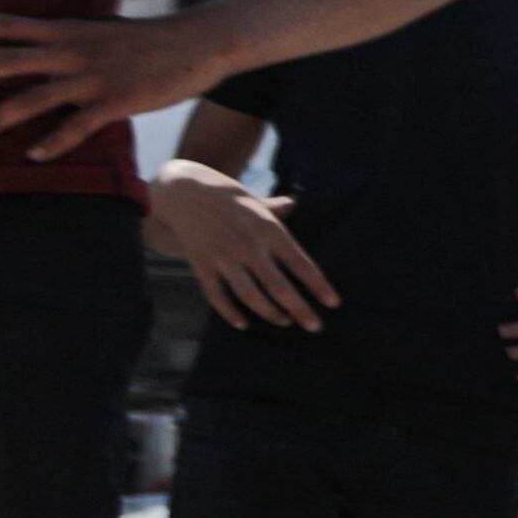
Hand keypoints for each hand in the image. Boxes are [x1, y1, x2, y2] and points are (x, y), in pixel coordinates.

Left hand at [0, 11, 226, 159]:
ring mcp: (93, 76)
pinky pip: (78, 126)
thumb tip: (26, 52)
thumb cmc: (142, 41)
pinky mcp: (117, 101)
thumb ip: (61, 42)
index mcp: (63, 29)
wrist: (196, 43)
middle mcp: (71, 50)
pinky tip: (34, 156)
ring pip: (33, 97)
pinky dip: (54, 142)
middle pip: (4, 59)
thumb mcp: (96, 31)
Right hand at [154, 165, 335, 331]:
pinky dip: (230, 313)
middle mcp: (248, 246)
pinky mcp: (202, 265)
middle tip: (316, 327)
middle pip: (278, 286)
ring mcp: (224, 257)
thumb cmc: (226, 197)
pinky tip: (244, 324)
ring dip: (270, 313)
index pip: (300, 263)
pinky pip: (217, 296)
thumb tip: (294, 203)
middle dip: (299, 310)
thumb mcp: (255, 201)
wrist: (182, 191)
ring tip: (285, 323)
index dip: (318, 286)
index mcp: (268, 229)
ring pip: (250, 296)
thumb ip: (276, 209)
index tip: (334, 303)